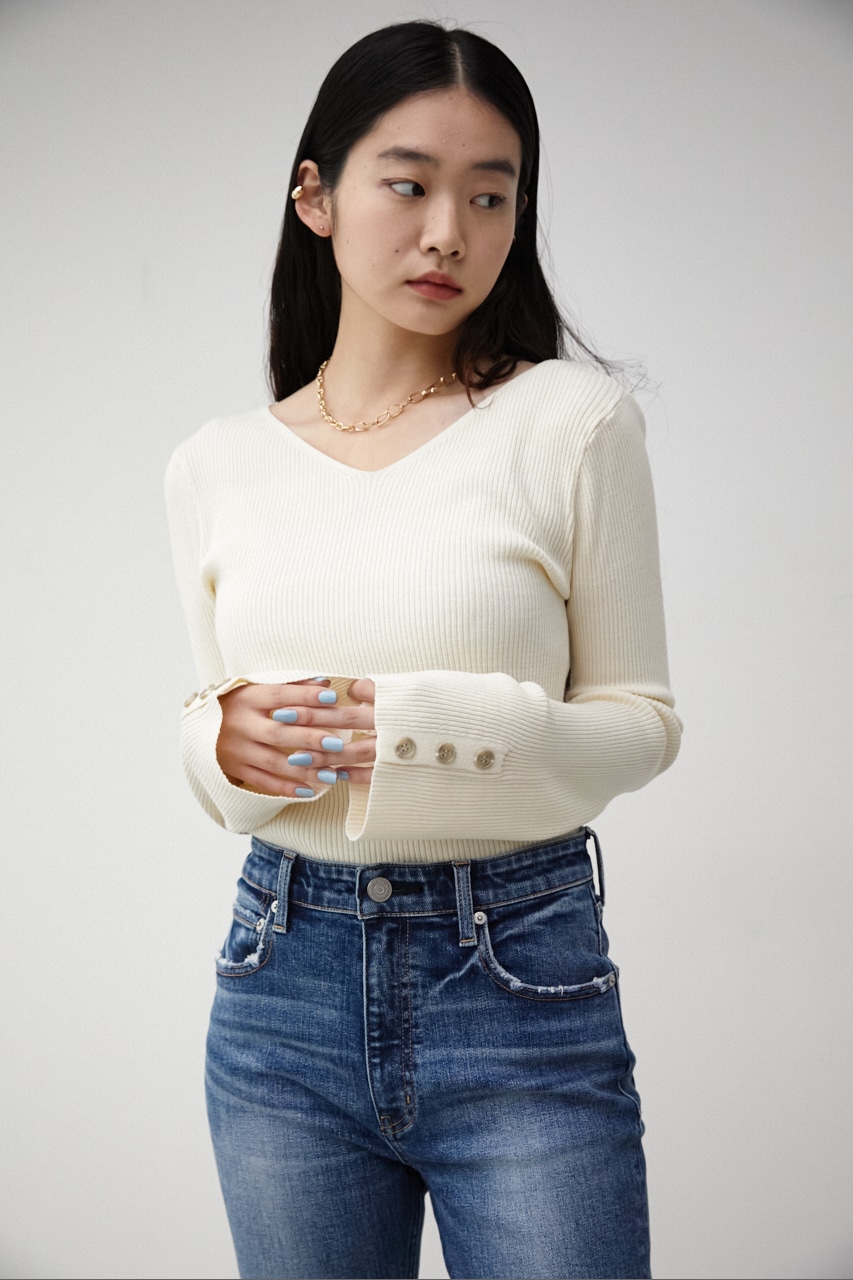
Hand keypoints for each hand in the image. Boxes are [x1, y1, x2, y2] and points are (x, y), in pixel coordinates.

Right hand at [217, 679, 375, 797]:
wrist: (199, 725)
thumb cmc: (238, 703)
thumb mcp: (257, 688)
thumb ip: (290, 686)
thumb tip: (325, 682)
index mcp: (246, 698)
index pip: (279, 696)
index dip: (305, 696)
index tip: (332, 697)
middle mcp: (240, 724)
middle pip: (278, 733)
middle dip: (309, 739)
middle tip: (337, 743)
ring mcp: (236, 750)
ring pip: (273, 762)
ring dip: (304, 770)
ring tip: (331, 774)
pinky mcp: (233, 769)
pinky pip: (262, 782)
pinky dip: (286, 788)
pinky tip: (309, 791)